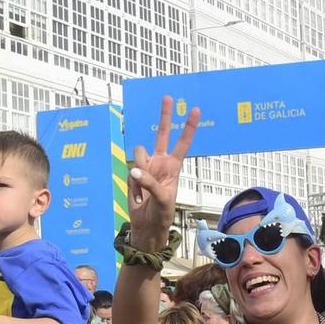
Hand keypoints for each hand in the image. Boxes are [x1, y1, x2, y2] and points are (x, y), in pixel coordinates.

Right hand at [125, 97, 199, 247]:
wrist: (146, 226)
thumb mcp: (162, 199)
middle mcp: (160, 162)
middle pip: (162, 134)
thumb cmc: (162, 213)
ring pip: (139, 154)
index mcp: (173, 166)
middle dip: (164, 116)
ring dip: (140, 170)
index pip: (183, 143)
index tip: (195, 110)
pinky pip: (129, 171)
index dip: (188, 127)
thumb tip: (134, 170)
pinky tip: (138, 197)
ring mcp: (145, 166)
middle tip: (168, 97)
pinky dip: (132, 185)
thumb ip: (150, 183)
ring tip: (145, 190)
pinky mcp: (132, 174)